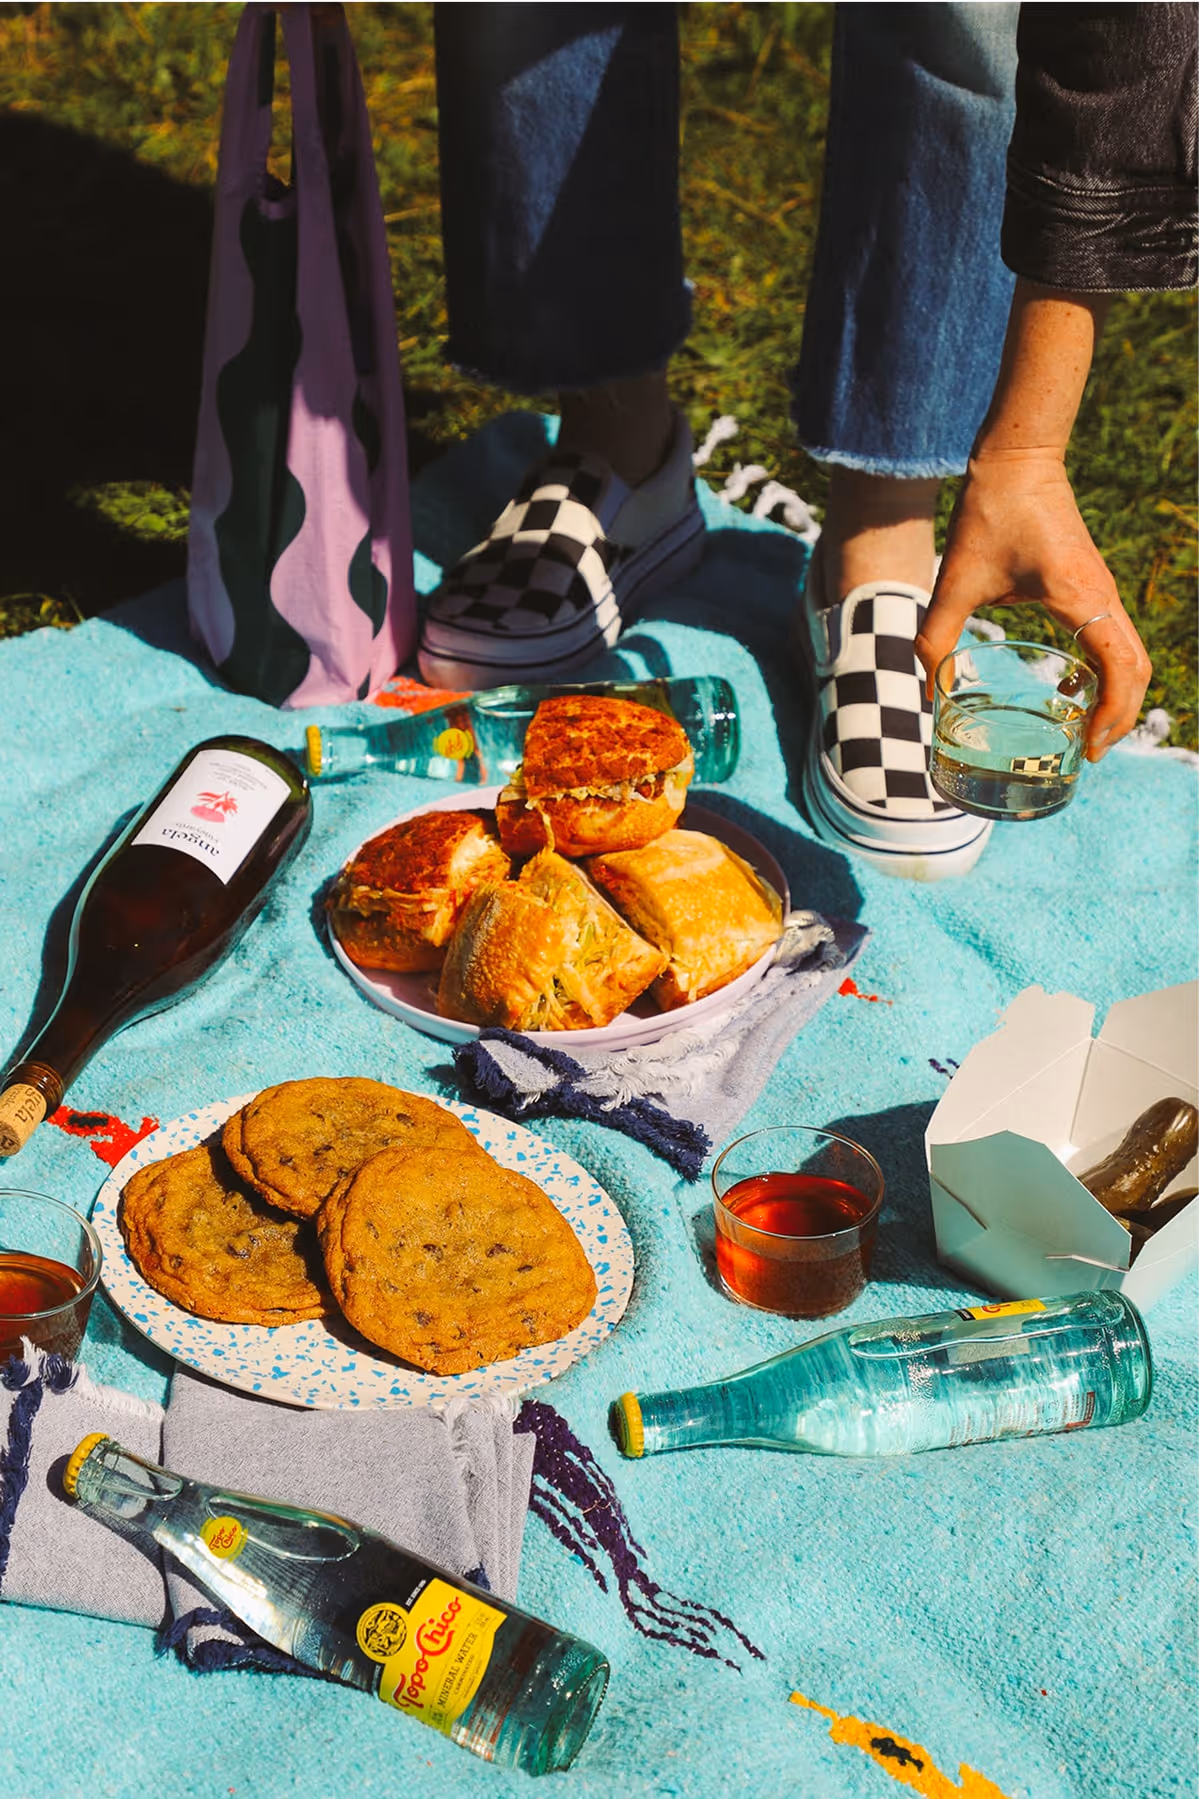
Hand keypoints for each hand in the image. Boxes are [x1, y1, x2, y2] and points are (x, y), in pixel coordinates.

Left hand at [915, 449, 1151, 758]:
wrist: (1017, 459)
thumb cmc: (990, 512)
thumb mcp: (956, 580)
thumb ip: (936, 637)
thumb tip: (926, 690)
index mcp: (1081, 599)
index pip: (1121, 668)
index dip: (1113, 715)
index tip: (1090, 748)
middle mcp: (1102, 596)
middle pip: (1137, 669)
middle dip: (1120, 716)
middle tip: (1089, 753)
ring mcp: (1101, 589)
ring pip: (1130, 653)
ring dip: (1116, 694)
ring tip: (1084, 729)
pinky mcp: (1092, 584)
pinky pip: (1113, 636)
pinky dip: (1104, 668)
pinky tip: (1070, 685)